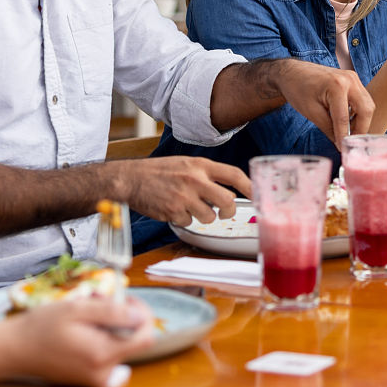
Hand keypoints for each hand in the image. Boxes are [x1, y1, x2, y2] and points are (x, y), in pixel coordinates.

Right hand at [6, 297, 153, 386]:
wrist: (13, 350)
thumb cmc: (42, 327)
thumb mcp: (77, 309)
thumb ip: (111, 313)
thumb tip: (139, 318)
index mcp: (103, 354)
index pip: (146, 337)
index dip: (143, 315)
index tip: (128, 301)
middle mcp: (103, 373)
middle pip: (135, 342)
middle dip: (124, 319)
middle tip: (102, 304)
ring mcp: (96, 380)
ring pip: (123, 349)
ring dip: (113, 329)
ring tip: (90, 317)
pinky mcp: (88, 381)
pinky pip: (110, 361)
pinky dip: (105, 344)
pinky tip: (88, 333)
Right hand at [113, 156, 251, 225]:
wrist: (130, 179)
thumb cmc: (160, 171)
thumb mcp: (187, 164)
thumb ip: (207, 174)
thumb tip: (229, 189)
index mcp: (201, 166)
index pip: (234, 175)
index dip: (249, 187)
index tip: (256, 196)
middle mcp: (195, 180)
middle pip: (227, 201)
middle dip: (229, 211)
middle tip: (224, 213)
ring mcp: (184, 197)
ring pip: (209, 217)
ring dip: (203, 216)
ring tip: (190, 207)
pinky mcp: (173, 212)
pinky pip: (189, 223)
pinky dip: (185, 220)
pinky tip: (174, 209)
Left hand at [277, 60, 374, 142]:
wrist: (293, 72)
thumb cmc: (297, 89)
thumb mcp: (311, 112)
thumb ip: (328, 129)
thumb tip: (340, 143)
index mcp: (337, 86)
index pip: (344, 118)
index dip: (344, 136)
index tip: (343, 150)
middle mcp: (350, 80)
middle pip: (366, 110)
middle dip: (361, 129)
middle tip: (351, 142)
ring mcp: (353, 78)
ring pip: (367, 105)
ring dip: (361, 121)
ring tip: (348, 133)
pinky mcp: (353, 80)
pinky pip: (362, 99)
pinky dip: (358, 112)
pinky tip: (348, 121)